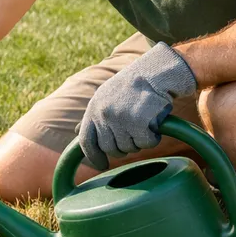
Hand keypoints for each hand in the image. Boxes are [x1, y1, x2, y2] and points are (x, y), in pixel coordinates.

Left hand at [78, 42, 196, 169]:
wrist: (158, 71)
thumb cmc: (134, 85)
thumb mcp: (106, 95)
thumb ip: (94, 114)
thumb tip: (77, 131)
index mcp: (94, 107)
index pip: (86, 141)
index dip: (93, 156)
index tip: (102, 165)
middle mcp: (104, 114)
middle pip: (111, 149)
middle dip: (124, 146)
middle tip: (135, 133)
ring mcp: (121, 118)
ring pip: (130, 147)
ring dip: (140, 140)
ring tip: (145, 121)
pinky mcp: (140, 121)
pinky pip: (147, 143)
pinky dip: (154, 137)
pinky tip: (155, 122)